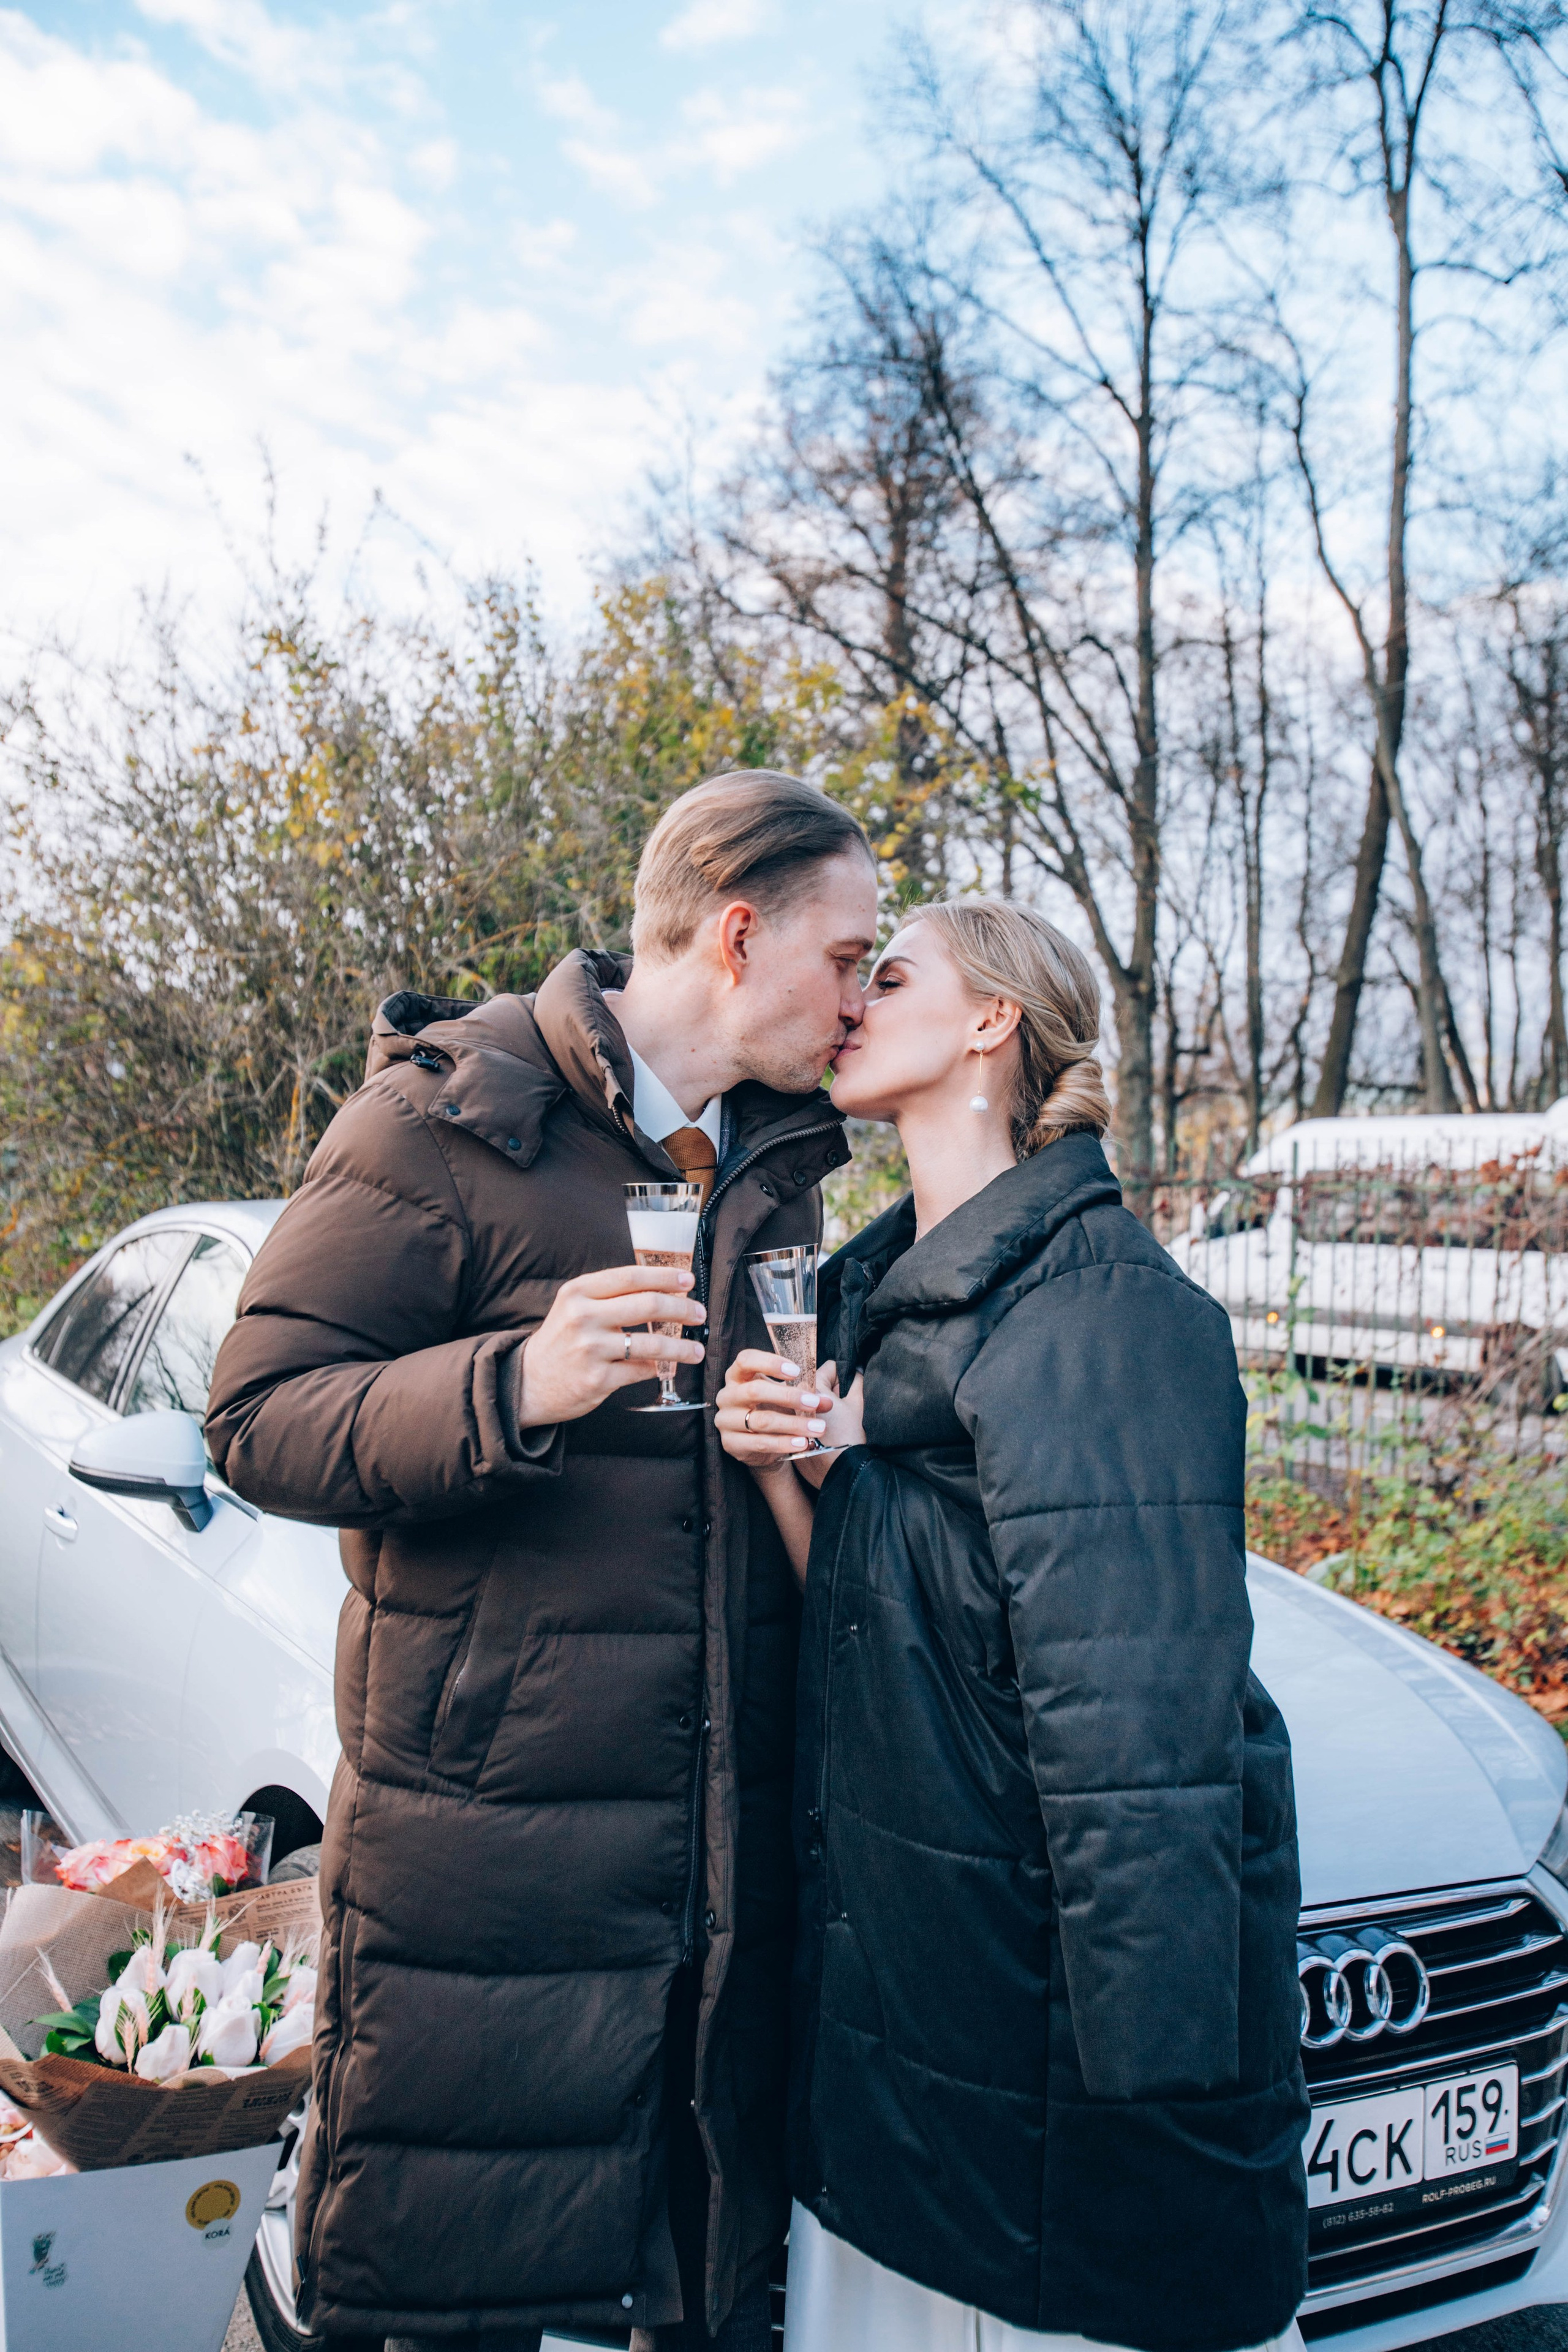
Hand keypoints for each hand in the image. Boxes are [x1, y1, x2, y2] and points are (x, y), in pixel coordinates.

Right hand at [516, 1265, 704, 1426]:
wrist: (528, 1382)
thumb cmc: (561, 1340)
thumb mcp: (575, 1306)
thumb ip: (610, 1295)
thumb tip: (661, 1288)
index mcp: (579, 1292)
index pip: (632, 1277)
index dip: (665, 1277)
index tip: (688, 1281)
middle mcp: (583, 1317)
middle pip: (649, 1305)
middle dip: (683, 1309)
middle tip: (699, 1314)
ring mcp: (590, 1349)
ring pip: (652, 1344)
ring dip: (682, 1347)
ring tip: (697, 1350)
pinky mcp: (597, 1380)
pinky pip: (641, 1371)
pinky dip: (656, 1369)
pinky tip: (663, 1368)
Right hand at [715, 1349, 832, 1470]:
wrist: (760, 1447)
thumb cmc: (771, 1410)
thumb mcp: (786, 1398)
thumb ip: (806, 1395)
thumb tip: (827, 1400)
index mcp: (737, 1376)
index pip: (745, 1360)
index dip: (770, 1363)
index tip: (796, 1371)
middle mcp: (727, 1396)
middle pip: (754, 1391)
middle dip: (788, 1396)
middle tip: (814, 1403)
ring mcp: (726, 1421)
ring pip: (761, 1420)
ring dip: (793, 1424)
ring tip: (817, 1428)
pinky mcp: (731, 1443)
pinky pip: (760, 1443)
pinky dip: (784, 1443)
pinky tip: (802, 1443)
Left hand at [794, 1368, 863, 1489]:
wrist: (839, 1472)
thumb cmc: (849, 1437)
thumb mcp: (858, 1404)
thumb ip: (857, 1382)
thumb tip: (856, 1371)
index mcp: (811, 1387)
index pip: (827, 1368)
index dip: (842, 1375)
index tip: (848, 1387)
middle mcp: (793, 1399)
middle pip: (813, 1384)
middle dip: (829, 1391)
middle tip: (842, 1406)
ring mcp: (787, 1417)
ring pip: (804, 1402)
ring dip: (817, 1406)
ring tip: (832, 1420)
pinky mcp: (785, 1434)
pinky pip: (797, 1420)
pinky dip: (808, 1422)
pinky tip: (822, 1433)